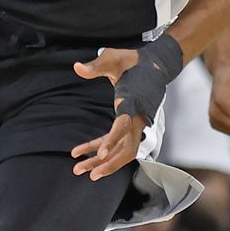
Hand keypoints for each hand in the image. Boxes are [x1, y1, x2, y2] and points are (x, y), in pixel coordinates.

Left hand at [71, 48, 148, 180]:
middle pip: (127, 149)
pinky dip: (98, 148)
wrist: (152, 64)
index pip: (124, 126)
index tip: (100, 154)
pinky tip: (80, 152)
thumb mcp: (112, 57)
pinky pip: (114, 141)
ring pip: (121, 150)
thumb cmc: (131, 60)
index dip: (113, 141)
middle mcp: (137, 118)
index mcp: (134, 102)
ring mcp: (134, 123)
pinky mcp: (128, 124)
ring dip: (101, 162)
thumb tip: (77, 67)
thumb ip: (96, 65)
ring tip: (79, 169)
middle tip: (89, 173)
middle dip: (108, 163)